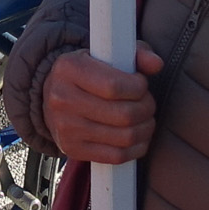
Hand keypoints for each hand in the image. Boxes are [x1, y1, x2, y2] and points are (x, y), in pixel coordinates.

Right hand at [41, 45, 164, 164]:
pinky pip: (116, 156)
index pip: (114, 86)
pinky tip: (139, 137)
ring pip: (123, 137)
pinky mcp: (72, 149)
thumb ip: (135, 54)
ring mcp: (65, 128)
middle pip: (122, 114)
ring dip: (145, 129)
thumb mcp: (105, 53)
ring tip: (147, 119)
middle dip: (146, 108)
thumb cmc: (87, 72)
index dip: (138, 87)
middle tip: (148, 103)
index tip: (142, 84)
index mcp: (68, 68)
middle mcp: (62, 99)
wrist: (52, 97)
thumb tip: (156, 63)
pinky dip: (136, 149)